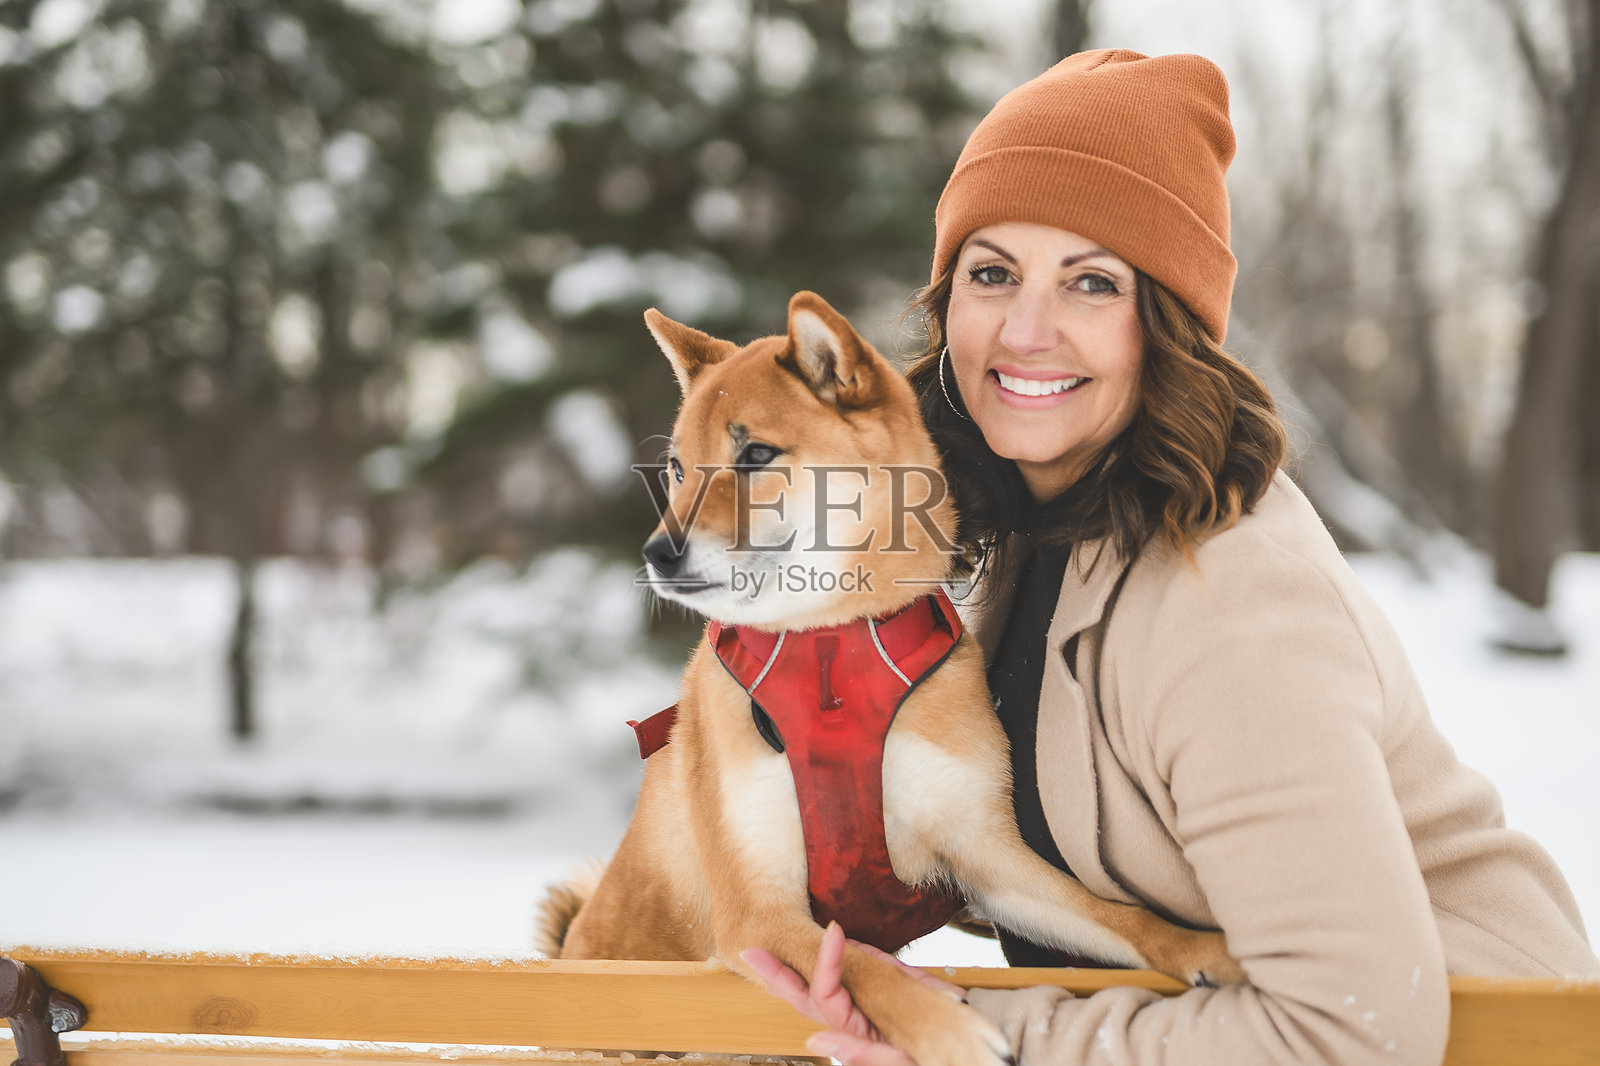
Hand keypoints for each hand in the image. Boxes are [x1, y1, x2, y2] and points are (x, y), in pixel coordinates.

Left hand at [740, 921, 966, 1064]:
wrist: (977, 1057)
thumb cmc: (939, 1062)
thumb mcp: (899, 1062)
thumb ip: (860, 1053)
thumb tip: (814, 1041)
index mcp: (854, 1034)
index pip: (824, 994)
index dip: (823, 962)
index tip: (832, 928)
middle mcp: (855, 1020)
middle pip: (809, 992)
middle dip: (779, 973)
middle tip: (750, 950)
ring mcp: (869, 1006)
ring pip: (836, 979)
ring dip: (824, 957)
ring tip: (813, 935)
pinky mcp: (887, 993)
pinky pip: (869, 975)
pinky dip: (858, 961)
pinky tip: (846, 944)